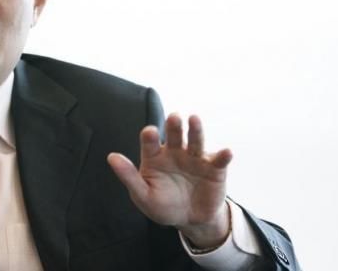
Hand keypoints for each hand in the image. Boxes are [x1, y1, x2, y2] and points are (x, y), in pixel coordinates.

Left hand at [107, 113, 232, 248]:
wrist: (190, 219)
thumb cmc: (163, 205)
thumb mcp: (143, 195)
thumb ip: (128, 176)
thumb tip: (111, 157)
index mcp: (155, 157)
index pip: (150, 143)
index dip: (150, 138)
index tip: (149, 132)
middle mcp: (175, 152)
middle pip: (174, 136)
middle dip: (174, 126)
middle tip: (173, 117)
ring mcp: (195, 158)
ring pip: (196, 141)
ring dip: (196, 130)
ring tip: (194, 119)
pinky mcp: (214, 167)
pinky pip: (219, 160)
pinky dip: (223, 155)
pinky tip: (226, 152)